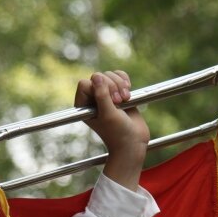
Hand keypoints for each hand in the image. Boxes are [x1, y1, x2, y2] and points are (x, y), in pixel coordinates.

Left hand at [74, 70, 148, 190]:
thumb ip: (101, 95)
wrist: (134, 141)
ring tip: (125, 99)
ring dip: (120, 84)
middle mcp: (93, 99)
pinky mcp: (119, 92)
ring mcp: (106, 94)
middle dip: (112, 86)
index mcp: (84, 105)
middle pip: (99, 77)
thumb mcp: (108, 114)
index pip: (85, 83)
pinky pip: (119, 76)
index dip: (98, 88)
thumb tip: (97, 76)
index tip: (110, 102)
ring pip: (110, 75)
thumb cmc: (118, 133)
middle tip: (119, 102)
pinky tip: (129, 92)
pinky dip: (125, 81)